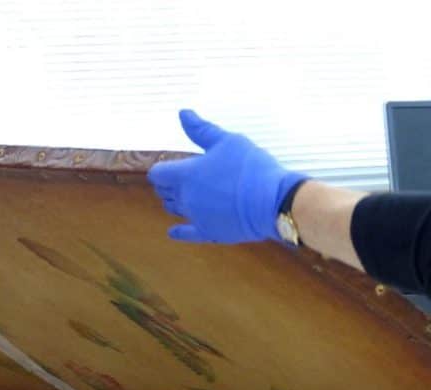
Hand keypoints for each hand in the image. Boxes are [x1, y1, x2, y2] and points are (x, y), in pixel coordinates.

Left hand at [147, 109, 306, 242]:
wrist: (272, 202)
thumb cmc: (250, 167)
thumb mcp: (227, 141)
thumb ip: (201, 130)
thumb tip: (183, 113)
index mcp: (185, 175)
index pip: (158, 174)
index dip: (162, 169)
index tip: (169, 165)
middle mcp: (185, 198)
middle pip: (164, 192)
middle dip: (167, 184)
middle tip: (175, 179)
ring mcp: (195, 217)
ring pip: (174, 209)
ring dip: (174, 202)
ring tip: (179, 196)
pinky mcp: (208, 232)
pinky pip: (187, 234)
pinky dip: (179, 232)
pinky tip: (172, 232)